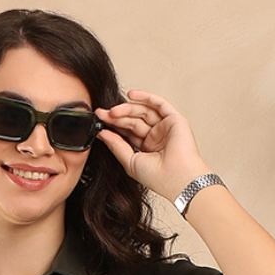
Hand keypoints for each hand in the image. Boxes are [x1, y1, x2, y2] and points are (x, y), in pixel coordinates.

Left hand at [94, 89, 210, 203]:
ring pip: (143, 111)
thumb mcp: (130, 161)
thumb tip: (101, 133)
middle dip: (117, 116)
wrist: (175, 178)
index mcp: (147, 147)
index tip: (99, 121)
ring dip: (127, 108)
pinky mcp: (174, 119)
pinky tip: (131, 95)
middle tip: (102, 114)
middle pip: (134, 120)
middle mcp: (156, 136)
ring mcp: (165, 127)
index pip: (128, 132)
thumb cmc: (157, 177)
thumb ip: (116, 146)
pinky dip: (146, 97)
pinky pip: (159, 103)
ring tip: (112, 111)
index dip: (114, 125)